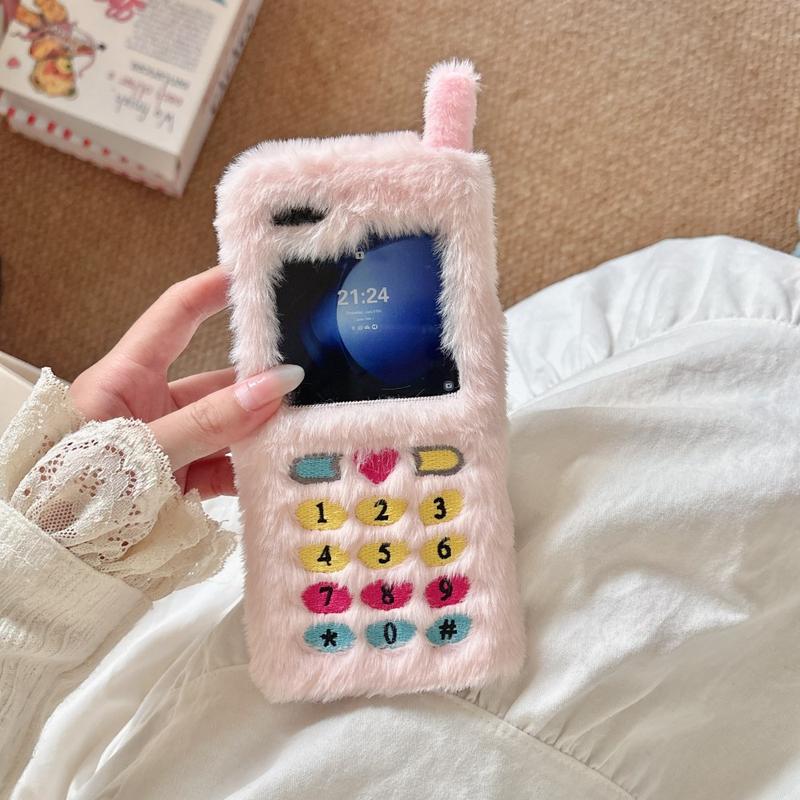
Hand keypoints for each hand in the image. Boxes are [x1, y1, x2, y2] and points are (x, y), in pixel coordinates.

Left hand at [69, 267, 303, 497]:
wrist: (52, 553)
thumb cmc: (73, 486)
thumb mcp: (142, 447)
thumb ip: (209, 421)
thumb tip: (274, 385)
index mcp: (125, 377)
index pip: (175, 316)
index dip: (213, 290)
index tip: (255, 276)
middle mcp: (149, 405)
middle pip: (215, 382)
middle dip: (257, 384)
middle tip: (306, 381)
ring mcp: (168, 444)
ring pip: (226, 427)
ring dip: (258, 433)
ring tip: (301, 431)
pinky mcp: (178, 480)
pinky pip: (222, 467)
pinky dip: (247, 471)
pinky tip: (275, 472)